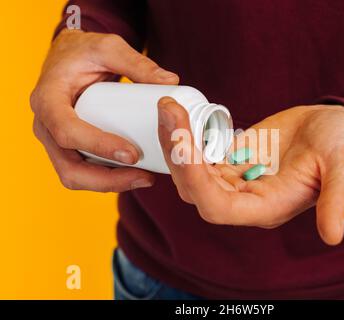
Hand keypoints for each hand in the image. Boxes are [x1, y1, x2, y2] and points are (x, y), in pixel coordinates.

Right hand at [31, 29, 178, 191]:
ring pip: (76, 176)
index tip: (132, 154)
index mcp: (48, 99)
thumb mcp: (110, 48)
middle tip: (145, 177)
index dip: (98, 146)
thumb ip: (138, 64)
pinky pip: (85, 171)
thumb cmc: (85, 51)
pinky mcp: (69, 148)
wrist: (70, 58)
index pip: (66, 131)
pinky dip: (109, 179)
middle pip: (69, 167)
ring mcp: (56, 140)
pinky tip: (136, 175)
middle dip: (108, 180)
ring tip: (146, 178)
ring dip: (111, 184)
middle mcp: (46, 125)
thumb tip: (171, 82)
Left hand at [158, 97, 343, 244]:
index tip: (185, 144)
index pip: (218, 208)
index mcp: (268, 207)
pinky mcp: (231, 158)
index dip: (197, 182)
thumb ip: (338, 200)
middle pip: (195, 189)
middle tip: (168, 112)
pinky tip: (178, 111)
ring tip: (168, 107)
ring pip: (191, 171)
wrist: (334, 126)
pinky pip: (199, 153)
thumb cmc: (343, 146)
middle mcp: (245, 198)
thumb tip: (332, 236)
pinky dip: (186, 135)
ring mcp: (235, 178)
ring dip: (175, 143)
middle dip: (177, 155)